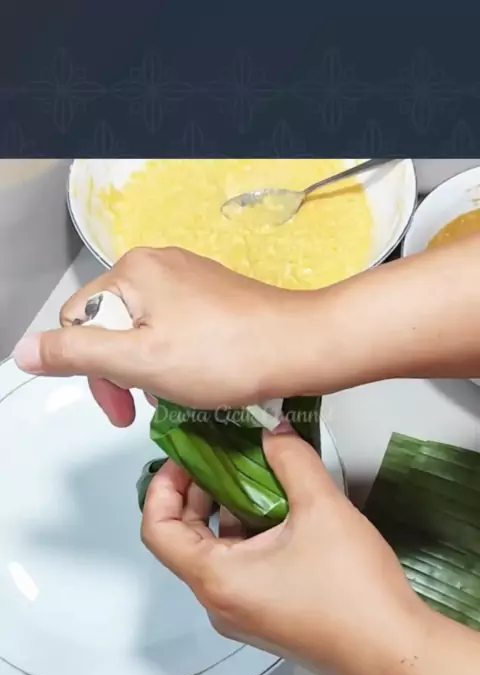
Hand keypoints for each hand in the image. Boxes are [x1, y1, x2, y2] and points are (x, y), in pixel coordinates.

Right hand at [13, 247, 302, 426]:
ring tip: (177, 394)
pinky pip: (174, 327)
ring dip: (149, 368)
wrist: (301, 348)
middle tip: (145, 409)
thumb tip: (25, 350)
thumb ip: (77, 354)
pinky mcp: (213, 294)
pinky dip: (176, 356)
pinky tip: (197, 377)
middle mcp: (158, 264)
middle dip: (122, 372)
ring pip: (143, 330)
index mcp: (133, 273)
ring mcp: (188, 277)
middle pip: (111, 325)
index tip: (120, 410)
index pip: (79, 323)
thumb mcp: (139, 361)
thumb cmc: (225, 357)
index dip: (91, 372)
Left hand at [140, 422, 432, 674]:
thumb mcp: (321, 509)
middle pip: (184, 539)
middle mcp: (220, 602)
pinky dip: (248, 533)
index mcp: (216, 580)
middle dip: (197, 492)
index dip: (164, 486)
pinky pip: (240, 568)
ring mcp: (243, 612)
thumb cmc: (354, 595)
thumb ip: (291, 460)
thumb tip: (275, 433)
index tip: (184, 458)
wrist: (393, 649)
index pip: (158, 529)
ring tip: (252, 473)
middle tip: (217, 456)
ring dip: (227, 510)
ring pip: (215, 553)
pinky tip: (278, 507)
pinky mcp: (267, 615)